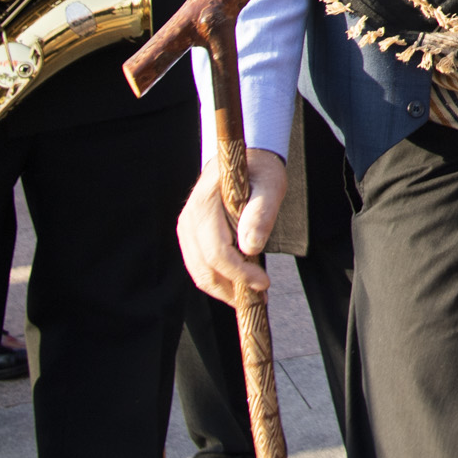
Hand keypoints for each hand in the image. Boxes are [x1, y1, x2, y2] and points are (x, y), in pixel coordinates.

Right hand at [177, 148, 285, 303]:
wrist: (240, 160)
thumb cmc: (259, 170)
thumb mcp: (270, 184)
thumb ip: (261, 212)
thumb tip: (251, 248)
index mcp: (205, 205)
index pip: (216, 251)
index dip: (239, 273)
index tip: (264, 283)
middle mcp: (189, 220)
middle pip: (205, 268)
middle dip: (233, 289)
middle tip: (262, 298)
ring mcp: (186, 230)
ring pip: (200, 273)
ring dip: (226, 290)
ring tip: (254, 295)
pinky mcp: (190, 238)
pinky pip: (200, 268)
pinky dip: (220, 281)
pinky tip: (241, 285)